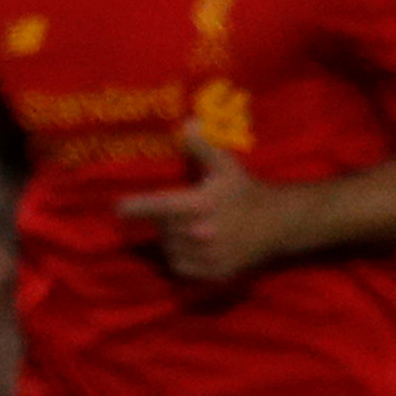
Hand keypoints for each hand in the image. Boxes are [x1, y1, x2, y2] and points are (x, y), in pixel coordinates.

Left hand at [116, 125, 292, 280]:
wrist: (278, 224)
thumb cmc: (246, 191)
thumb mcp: (226, 165)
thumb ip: (202, 146)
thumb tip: (186, 123)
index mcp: (199, 204)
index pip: (154, 207)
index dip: (132, 207)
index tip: (117, 208)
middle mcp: (200, 232)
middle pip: (161, 228)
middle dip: (163, 220)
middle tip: (176, 212)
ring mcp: (206, 255)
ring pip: (169, 249)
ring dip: (170, 239)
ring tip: (185, 228)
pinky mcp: (212, 273)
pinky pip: (181, 267)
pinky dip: (179, 257)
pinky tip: (191, 246)